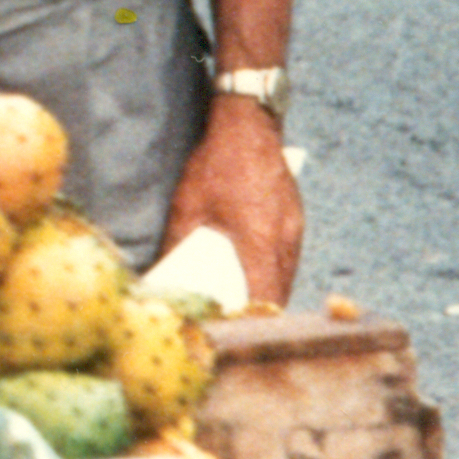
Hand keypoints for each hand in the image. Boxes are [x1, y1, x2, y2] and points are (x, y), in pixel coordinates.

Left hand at [160, 99, 301, 307]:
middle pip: (278, 292)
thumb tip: (162, 273)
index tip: (233, 333)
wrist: (250, 124)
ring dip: (267, 292)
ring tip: (241, 304)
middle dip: (258, 312)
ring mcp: (295, 230)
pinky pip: (288, 257)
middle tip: (233, 324)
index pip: (263, 298)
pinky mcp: (296, 220)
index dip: (250, 321)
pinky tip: (253, 273)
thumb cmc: (216, 164)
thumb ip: (177, 242)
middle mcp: (285, 240)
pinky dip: (273, 272)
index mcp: (260, 242)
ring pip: (285, 275)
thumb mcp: (187, 205)